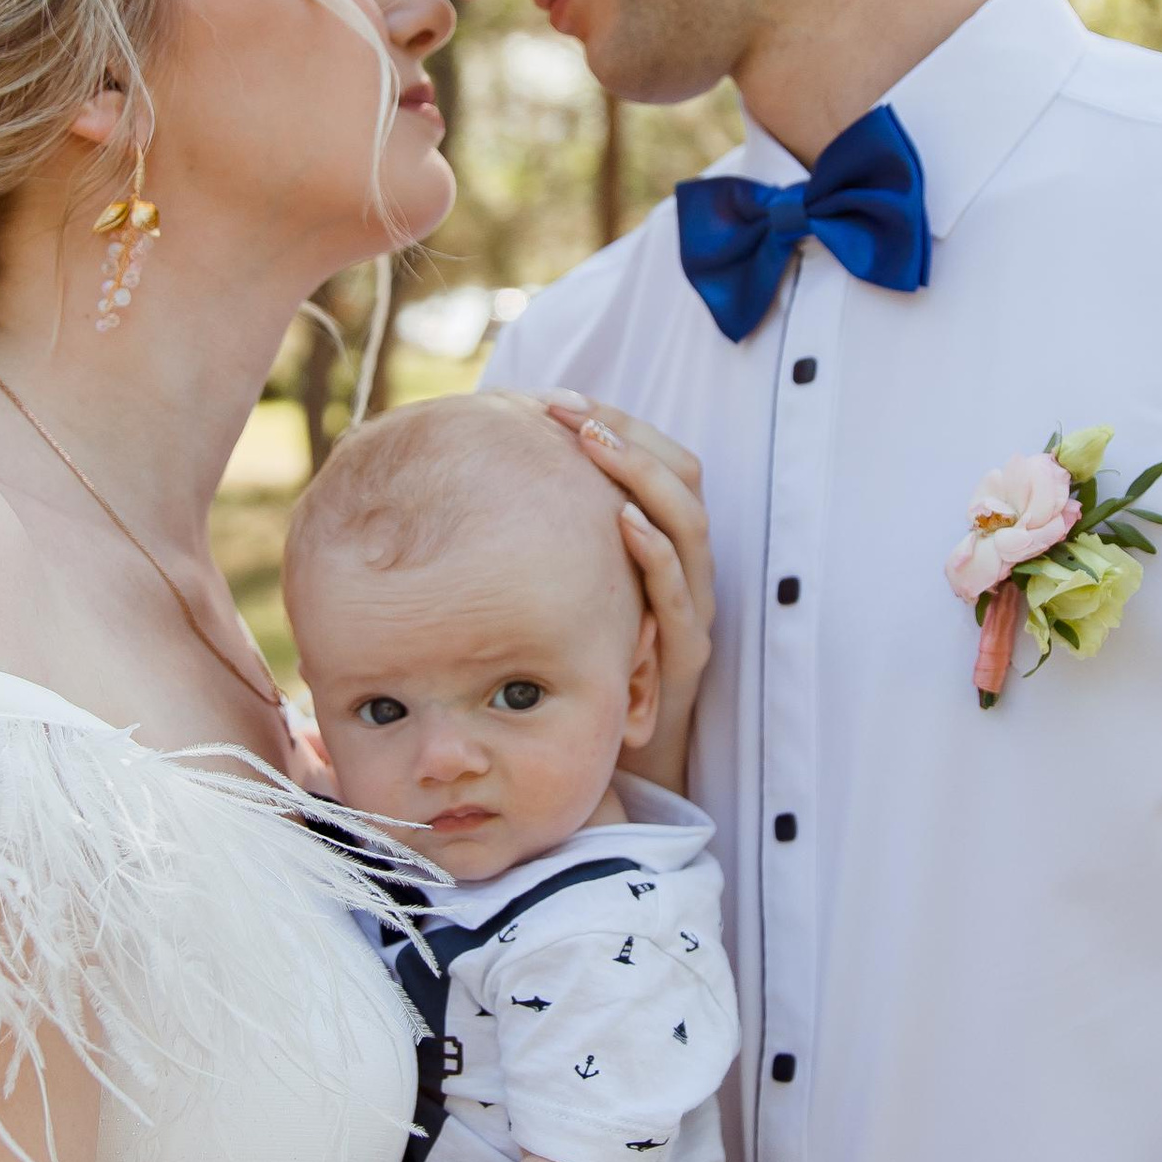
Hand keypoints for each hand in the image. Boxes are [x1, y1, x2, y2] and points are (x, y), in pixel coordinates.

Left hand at [538, 393, 711, 791]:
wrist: (607, 762)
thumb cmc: (573, 669)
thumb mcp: (559, 595)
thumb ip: (541, 546)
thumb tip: (471, 481)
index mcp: (661, 546)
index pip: (659, 460)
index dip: (615, 422)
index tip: (557, 398)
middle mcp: (686, 570)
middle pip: (681, 476)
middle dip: (625, 433)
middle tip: (567, 409)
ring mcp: (690, 611)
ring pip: (689, 525)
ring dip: (641, 476)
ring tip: (592, 442)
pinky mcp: (685, 657)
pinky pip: (680, 595)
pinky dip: (656, 550)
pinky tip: (621, 519)